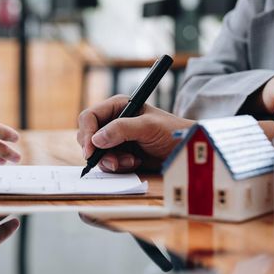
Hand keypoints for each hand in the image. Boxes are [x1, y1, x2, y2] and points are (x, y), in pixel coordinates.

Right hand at [77, 95, 195, 172]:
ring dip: (112, 161)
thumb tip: (97, 139)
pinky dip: (119, 166)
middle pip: (88, 137)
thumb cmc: (172, 131)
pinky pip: (108, 163)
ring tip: (132, 161)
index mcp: (118, 107)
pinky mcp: (120, 154)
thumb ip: (122, 129)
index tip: (91, 150)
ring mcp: (116, 139)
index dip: (87, 133)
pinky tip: (135, 163)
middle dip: (99, 151)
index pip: (90, 117)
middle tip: (113, 162)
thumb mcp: (148, 127)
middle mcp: (113, 121)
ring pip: (97, 153)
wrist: (186, 149)